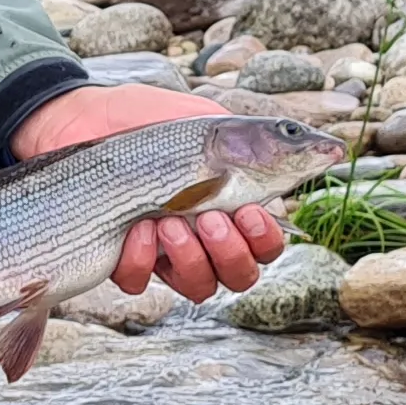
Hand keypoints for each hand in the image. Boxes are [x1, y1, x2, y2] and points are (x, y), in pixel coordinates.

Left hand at [11, 83, 288, 300]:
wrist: (79, 117)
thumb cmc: (146, 118)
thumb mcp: (209, 122)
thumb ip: (261, 142)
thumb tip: (326, 150)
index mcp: (230, 204)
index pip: (267, 244)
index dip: (266, 238)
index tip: (251, 210)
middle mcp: (203, 236)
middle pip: (241, 275)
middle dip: (232, 253)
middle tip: (212, 219)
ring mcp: (162, 251)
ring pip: (199, 287)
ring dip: (190, 259)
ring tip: (170, 222)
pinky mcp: (120, 259)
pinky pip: (139, 282)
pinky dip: (140, 258)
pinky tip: (134, 228)